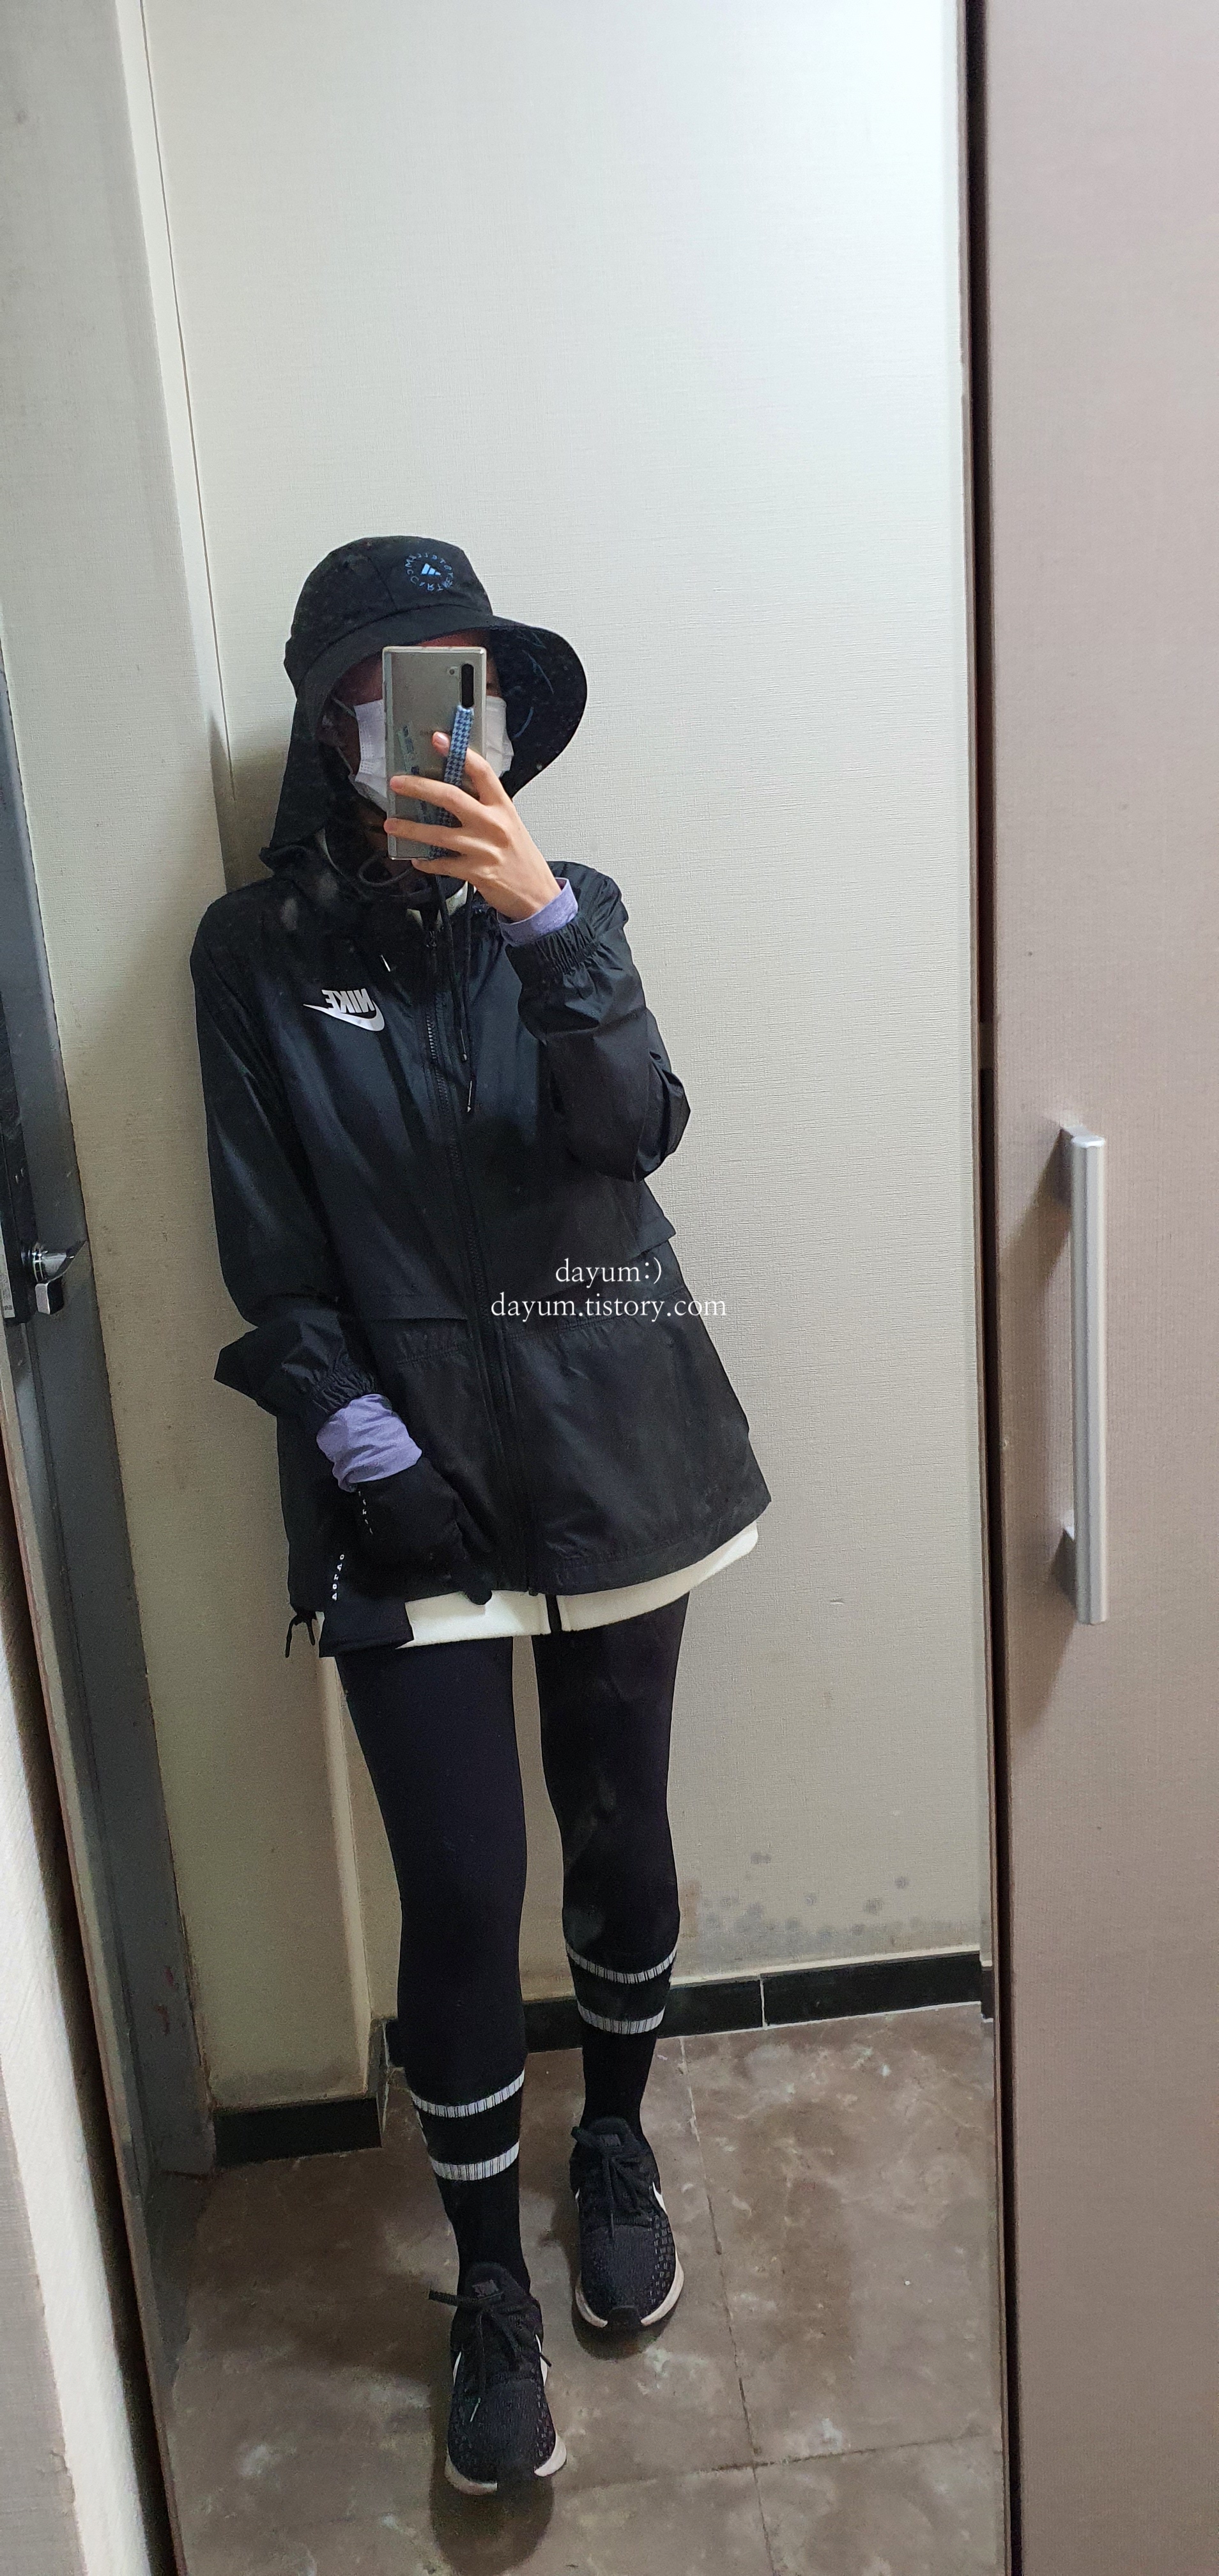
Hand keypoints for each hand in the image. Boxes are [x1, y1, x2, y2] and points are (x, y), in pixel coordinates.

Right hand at [353, 1458, 493, 1604]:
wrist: (387, 1473)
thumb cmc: (427, 1485)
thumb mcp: (456, 1503)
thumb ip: (472, 1530)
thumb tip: (488, 1550)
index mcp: (444, 1544)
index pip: (464, 1574)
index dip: (475, 1587)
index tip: (482, 1597)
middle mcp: (423, 1557)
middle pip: (437, 1568)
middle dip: (442, 1559)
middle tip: (438, 1538)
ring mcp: (399, 1556)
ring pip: (416, 1562)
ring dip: (420, 1552)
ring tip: (416, 1528)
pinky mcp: (379, 1552)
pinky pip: (395, 1557)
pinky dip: (400, 1547)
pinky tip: (399, 1528)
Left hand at [385, 737, 559, 921]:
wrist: (536, 893)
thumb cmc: (520, 857)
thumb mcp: (509, 823)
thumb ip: (485, 806)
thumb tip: (452, 790)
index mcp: (503, 807)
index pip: (481, 772)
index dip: (459, 753)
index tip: (439, 740)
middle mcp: (493, 824)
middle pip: (451, 797)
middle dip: (419, 787)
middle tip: (398, 782)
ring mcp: (483, 849)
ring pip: (438, 834)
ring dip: (410, 828)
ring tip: (392, 824)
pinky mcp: (475, 872)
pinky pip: (442, 864)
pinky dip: (426, 862)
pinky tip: (417, 859)